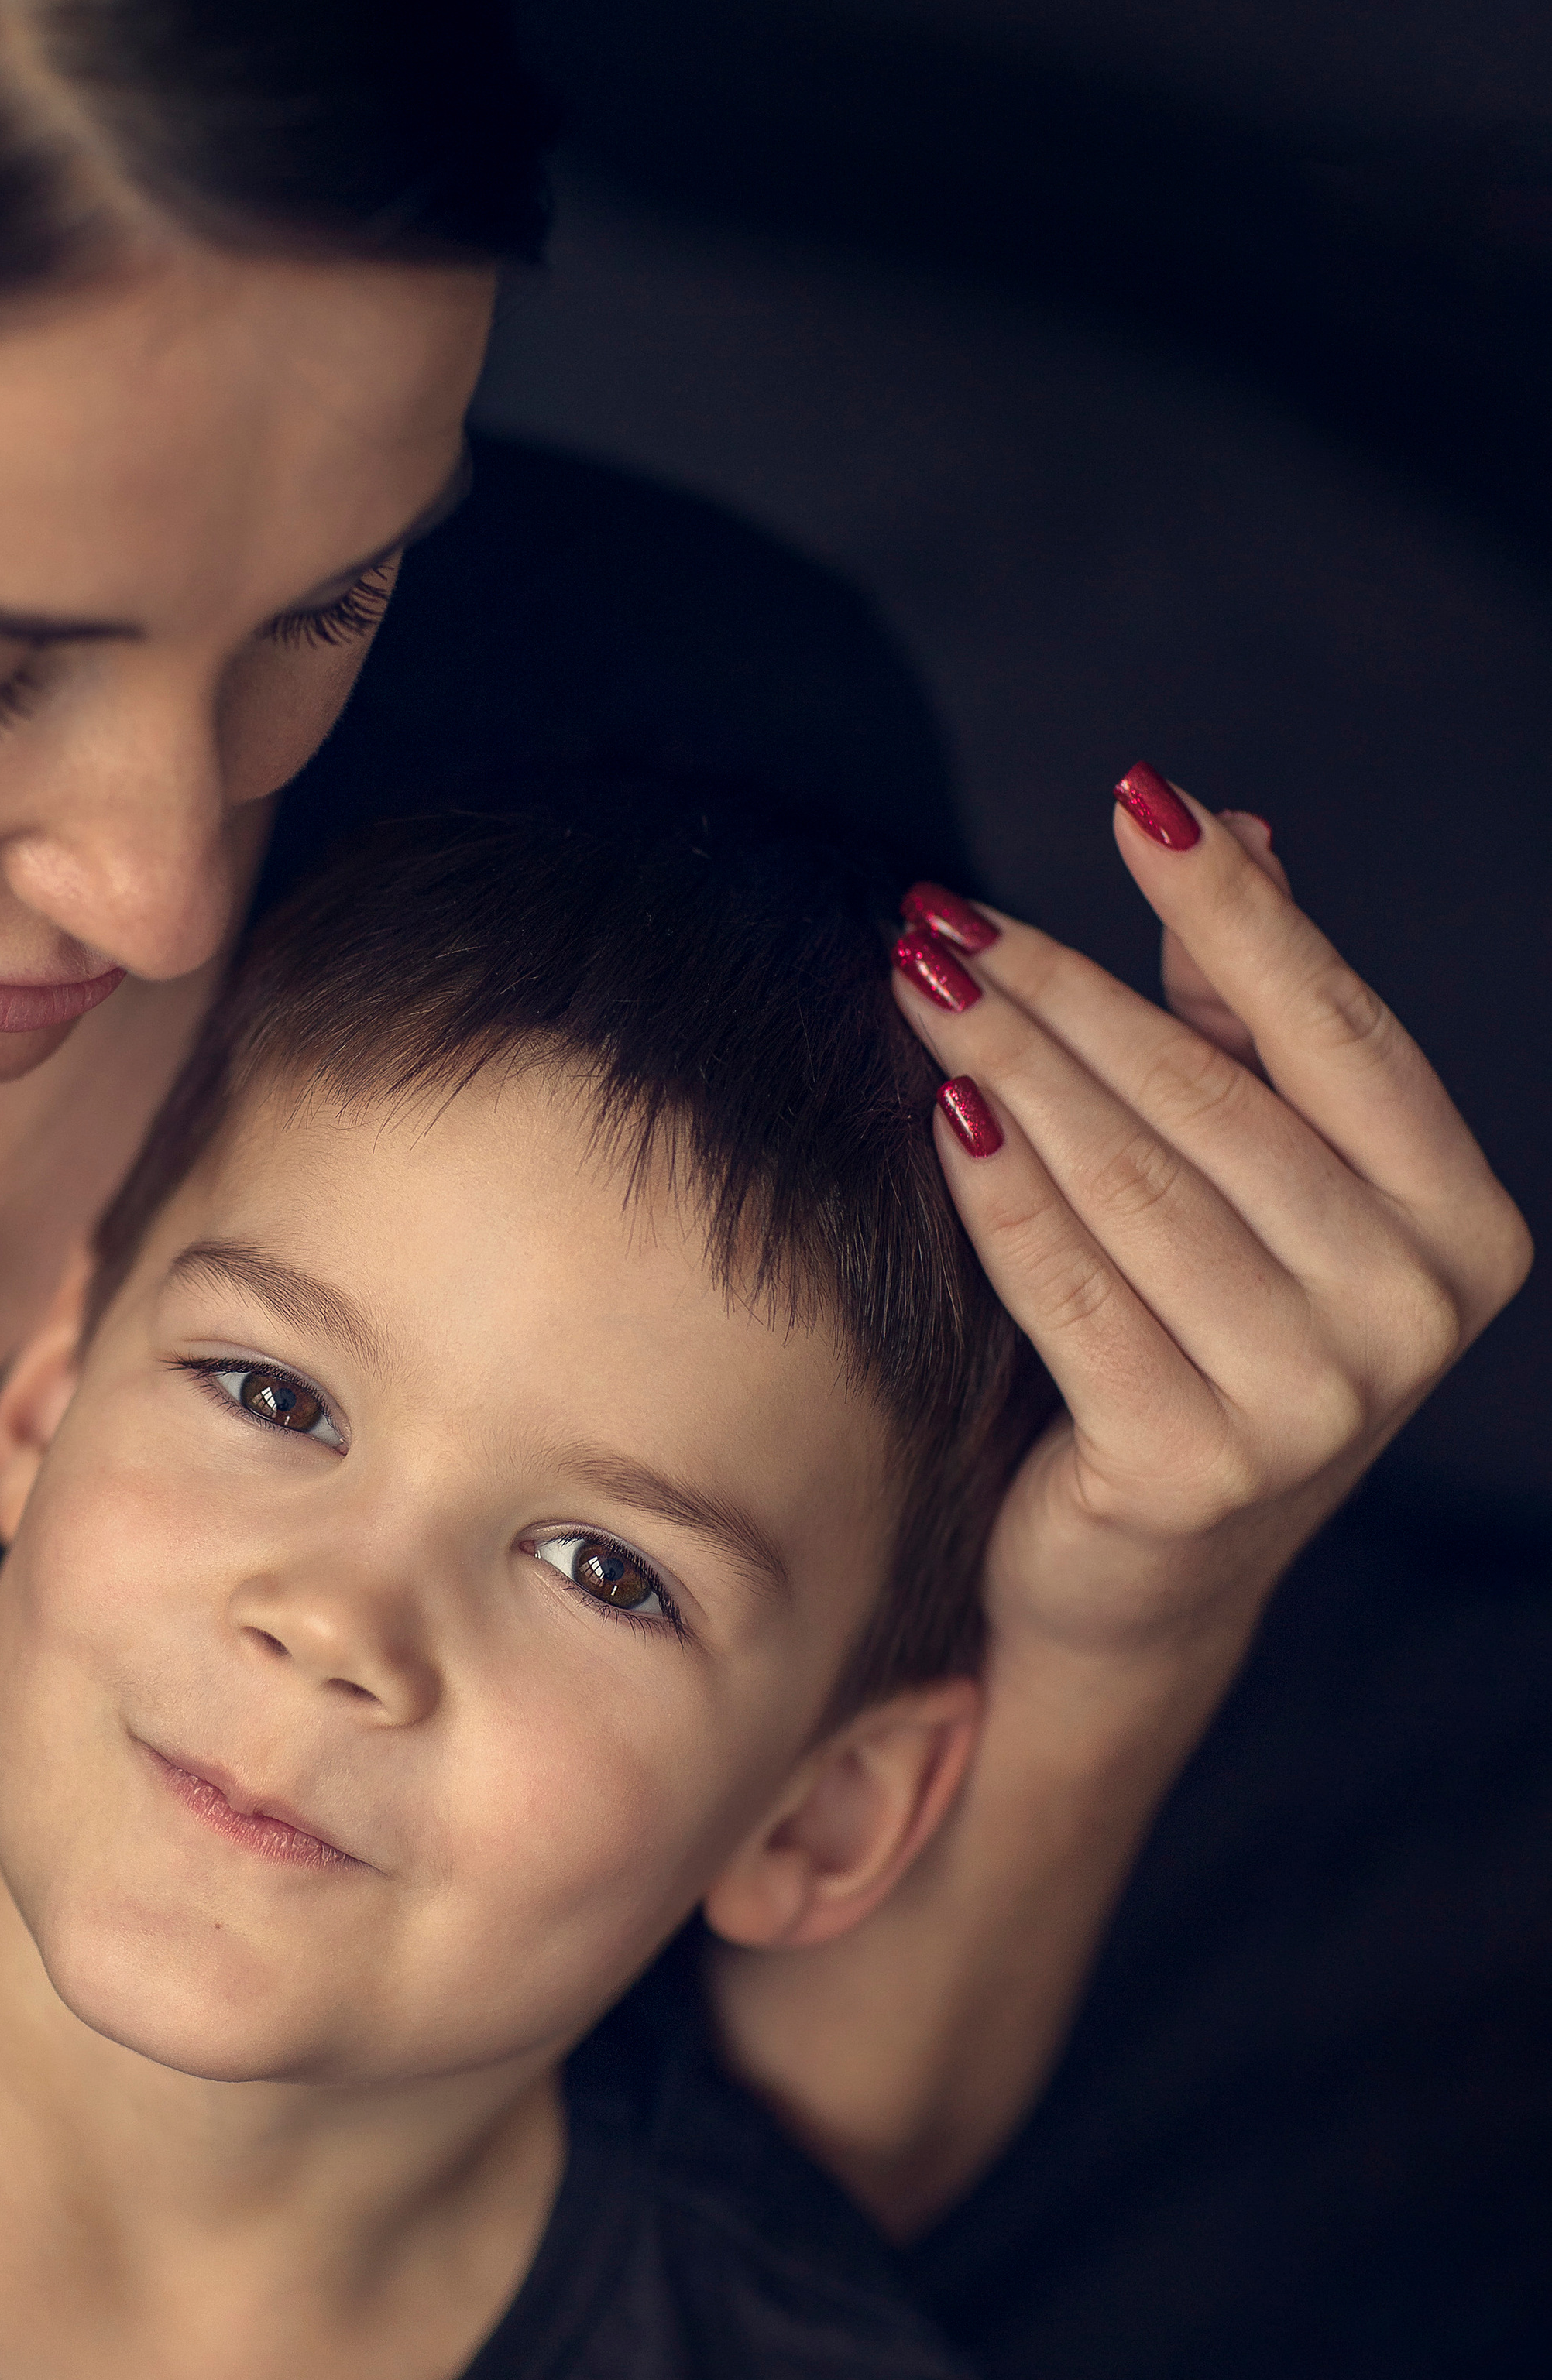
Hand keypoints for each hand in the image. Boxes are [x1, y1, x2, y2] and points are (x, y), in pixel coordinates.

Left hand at [894, 768, 1533, 1667]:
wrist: (1150, 1582)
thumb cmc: (1208, 1341)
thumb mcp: (1265, 1187)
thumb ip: (1254, 1024)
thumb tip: (1237, 826)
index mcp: (1460, 1227)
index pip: (1338, 1032)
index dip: (1236, 911)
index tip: (1140, 796)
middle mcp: (1409, 1315)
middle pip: (1207, 1102)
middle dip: (1063, 990)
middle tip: (948, 912)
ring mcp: (1308, 1403)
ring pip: (1125, 1184)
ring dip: (1007, 1064)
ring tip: (920, 976)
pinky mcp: (1188, 1469)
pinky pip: (1062, 1288)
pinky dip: (993, 1192)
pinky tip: (936, 1107)